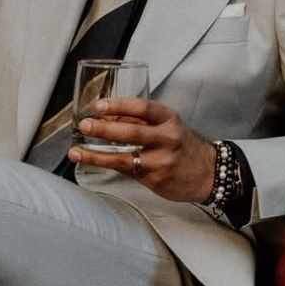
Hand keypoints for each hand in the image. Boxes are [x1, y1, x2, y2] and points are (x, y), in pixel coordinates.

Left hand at [69, 96, 215, 202]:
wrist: (208, 173)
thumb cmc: (183, 146)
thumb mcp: (168, 126)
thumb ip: (140, 121)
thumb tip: (106, 116)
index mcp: (169, 119)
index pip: (143, 107)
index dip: (119, 105)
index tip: (98, 106)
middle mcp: (167, 139)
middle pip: (132, 132)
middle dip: (104, 129)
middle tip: (84, 125)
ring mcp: (161, 161)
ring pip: (124, 157)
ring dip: (96, 155)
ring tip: (76, 152)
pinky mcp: (155, 179)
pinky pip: (126, 171)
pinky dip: (106, 165)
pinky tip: (90, 161)